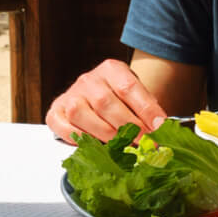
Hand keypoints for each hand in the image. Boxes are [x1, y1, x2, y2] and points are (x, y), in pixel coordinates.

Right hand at [46, 59, 167, 142]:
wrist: (99, 97)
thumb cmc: (122, 101)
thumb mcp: (138, 98)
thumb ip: (148, 111)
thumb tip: (161, 130)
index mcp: (112, 69)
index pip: (129, 88)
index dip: (145, 110)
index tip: (159, 128)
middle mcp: (88, 80)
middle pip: (106, 103)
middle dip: (128, 127)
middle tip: (145, 143)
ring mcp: (71, 96)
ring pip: (83, 115)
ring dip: (105, 135)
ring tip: (124, 147)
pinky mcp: (57, 113)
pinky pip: (65, 128)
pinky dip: (80, 139)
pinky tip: (96, 145)